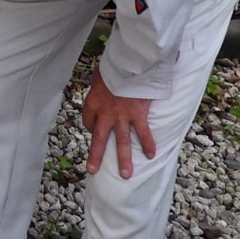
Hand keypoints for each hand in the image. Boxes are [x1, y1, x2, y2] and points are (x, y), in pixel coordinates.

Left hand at [81, 65, 154, 179]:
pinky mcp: (138, 115)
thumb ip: (99, 83)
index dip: (91, 126)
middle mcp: (105, 113)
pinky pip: (143, 133)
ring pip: (122, 142)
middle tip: (92, 170)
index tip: (94, 129)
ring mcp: (122, 116)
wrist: (129, 64)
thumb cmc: (113, 65)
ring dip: (123, 159)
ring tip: (125, 175)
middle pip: (99, 138)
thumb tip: (99, 83)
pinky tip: (150, 156)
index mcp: (92, 102)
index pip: (88, 121)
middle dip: (96, 156)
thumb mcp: (99, 74)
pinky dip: (147, 145)